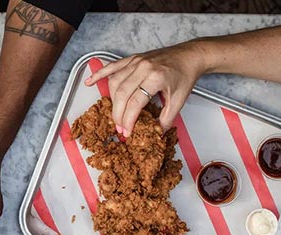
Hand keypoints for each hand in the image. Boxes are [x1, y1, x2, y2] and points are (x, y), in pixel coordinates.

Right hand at [85, 41, 206, 135]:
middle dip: (118, 114)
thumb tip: (155, 132)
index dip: (128, 120)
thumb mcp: (179, 100)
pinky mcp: (132, 59)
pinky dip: (99, 74)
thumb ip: (166, 119)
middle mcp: (143, 68)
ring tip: (116, 114)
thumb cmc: (185, 76)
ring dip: (112, 101)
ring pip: (114, 83)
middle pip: (121, 94)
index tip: (127, 131)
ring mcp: (136, 62)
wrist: (189, 56)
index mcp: (156, 78)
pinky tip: (90, 82)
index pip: (135, 103)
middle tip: (120, 127)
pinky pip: (111, 66)